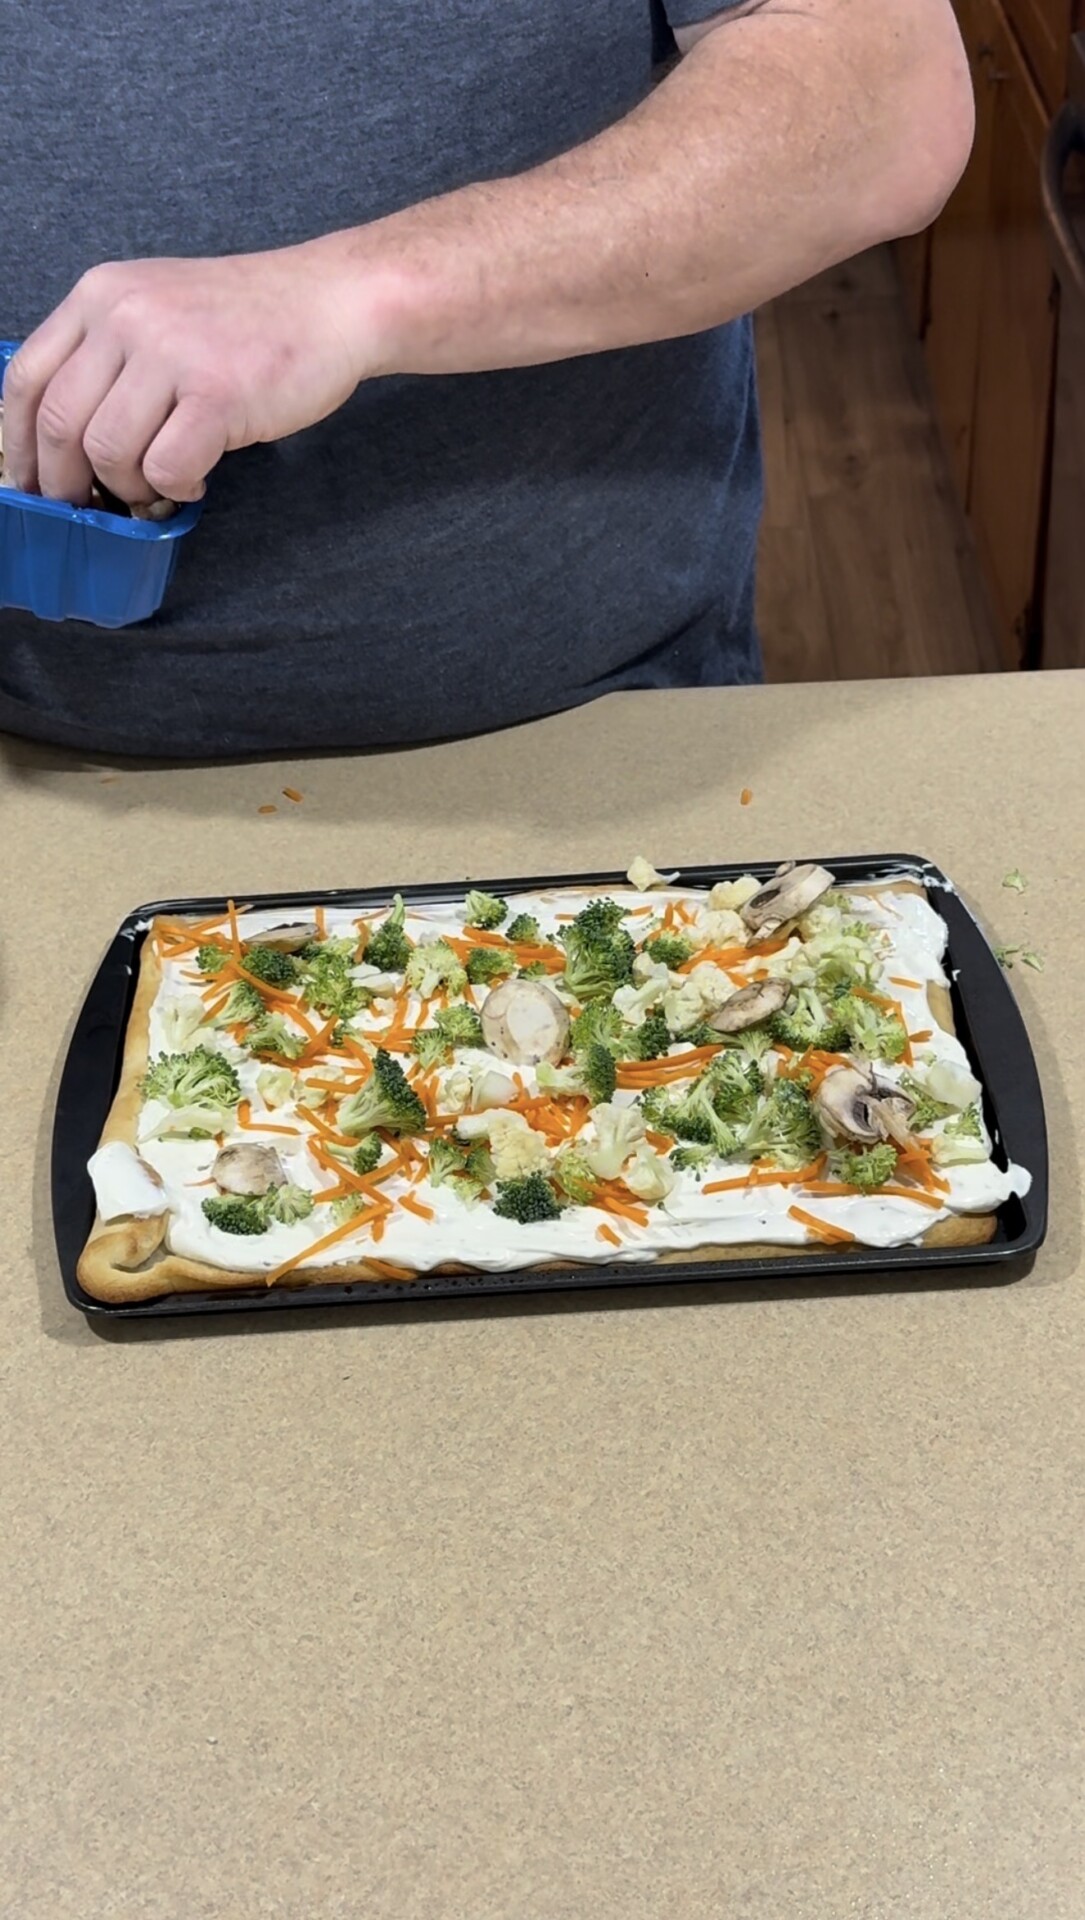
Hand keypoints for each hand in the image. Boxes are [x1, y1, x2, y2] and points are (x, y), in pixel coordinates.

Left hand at [1, 239, 373, 507]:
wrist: (331, 302)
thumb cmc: (250, 319)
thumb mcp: (159, 307)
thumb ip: (109, 354)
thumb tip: (64, 439)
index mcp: (101, 295)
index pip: (27, 378)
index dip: (18, 443)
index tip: (30, 481)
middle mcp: (126, 316)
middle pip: (60, 423)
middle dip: (67, 481)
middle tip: (91, 504)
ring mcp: (171, 353)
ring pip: (108, 453)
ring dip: (130, 486)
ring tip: (160, 482)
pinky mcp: (216, 393)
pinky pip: (164, 468)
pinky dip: (176, 487)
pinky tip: (197, 475)